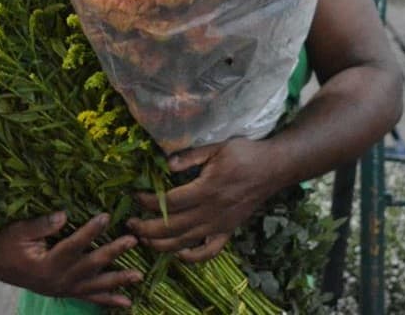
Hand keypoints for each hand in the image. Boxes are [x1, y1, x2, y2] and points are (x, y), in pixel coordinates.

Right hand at [0, 212, 141, 307]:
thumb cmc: (6, 244)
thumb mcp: (18, 231)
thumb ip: (41, 224)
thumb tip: (64, 214)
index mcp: (46, 264)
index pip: (73, 245)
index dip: (90, 231)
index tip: (107, 216)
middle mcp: (58, 280)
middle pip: (90, 265)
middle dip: (112, 252)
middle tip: (132, 240)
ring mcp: (64, 289)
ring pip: (95, 286)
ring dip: (117, 280)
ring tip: (138, 276)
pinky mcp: (66, 292)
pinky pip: (90, 298)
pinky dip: (108, 300)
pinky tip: (126, 302)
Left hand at [129, 138, 277, 262]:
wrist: (274, 168)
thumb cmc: (245, 154)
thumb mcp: (217, 147)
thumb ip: (191, 156)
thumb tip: (166, 164)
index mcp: (207, 189)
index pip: (169, 202)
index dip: (147, 202)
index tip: (134, 196)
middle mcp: (212, 212)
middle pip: (172, 227)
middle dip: (146, 228)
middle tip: (129, 223)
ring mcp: (220, 225)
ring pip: (185, 243)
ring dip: (161, 245)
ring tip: (143, 239)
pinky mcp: (228, 231)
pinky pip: (209, 252)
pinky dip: (192, 258)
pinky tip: (178, 253)